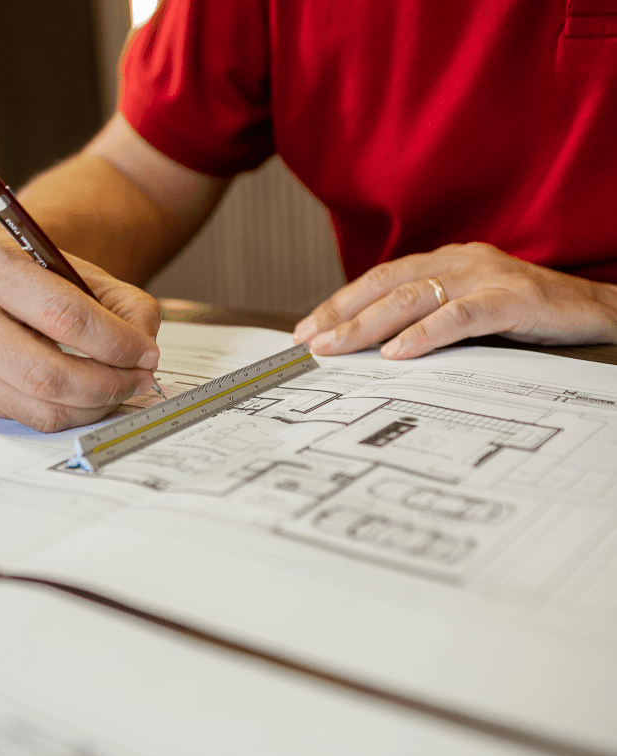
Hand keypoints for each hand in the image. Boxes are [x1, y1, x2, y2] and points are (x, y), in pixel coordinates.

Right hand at [0, 224, 161, 431]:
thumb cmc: (20, 270)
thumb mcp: (70, 266)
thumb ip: (120, 301)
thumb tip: (145, 347)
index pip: (64, 316)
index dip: (115, 342)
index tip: (146, 352)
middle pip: (48, 373)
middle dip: (107, 383)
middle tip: (139, 378)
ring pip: (38, 405)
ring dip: (93, 406)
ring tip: (120, 388)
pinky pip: (28, 417)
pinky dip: (69, 413)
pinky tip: (88, 397)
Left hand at [293, 242, 616, 358]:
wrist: (598, 313)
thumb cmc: (528, 316)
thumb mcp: (469, 314)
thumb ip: (428, 320)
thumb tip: (374, 348)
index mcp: (445, 263)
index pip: (380, 280)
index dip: (340, 303)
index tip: (306, 329)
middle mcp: (459, 263)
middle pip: (385, 286)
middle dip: (341, 314)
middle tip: (307, 341)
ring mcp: (485, 278)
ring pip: (412, 298)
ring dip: (367, 325)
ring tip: (335, 347)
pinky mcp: (511, 300)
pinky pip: (460, 316)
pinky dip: (425, 334)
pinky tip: (396, 352)